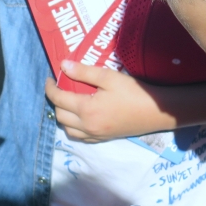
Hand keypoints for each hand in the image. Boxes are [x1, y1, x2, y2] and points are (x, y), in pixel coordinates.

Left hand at [45, 60, 168, 141]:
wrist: (156, 112)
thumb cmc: (134, 92)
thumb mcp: (108, 77)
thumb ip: (84, 72)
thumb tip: (63, 66)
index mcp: (86, 109)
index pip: (58, 99)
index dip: (50, 88)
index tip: (50, 78)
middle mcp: (87, 126)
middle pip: (59, 115)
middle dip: (55, 101)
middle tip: (60, 88)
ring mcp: (95, 135)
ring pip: (67, 129)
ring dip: (63, 116)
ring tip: (68, 102)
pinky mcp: (103, 139)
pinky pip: (79, 137)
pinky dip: (73, 128)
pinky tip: (79, 118)